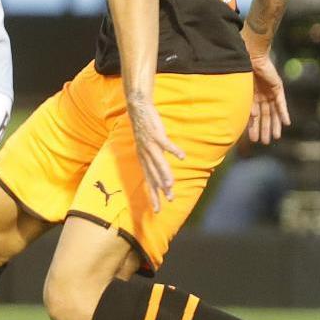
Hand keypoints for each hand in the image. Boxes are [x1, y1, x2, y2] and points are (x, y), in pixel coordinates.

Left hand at [128, 97, 184, 212]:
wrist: (138, 110)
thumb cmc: (144, 130)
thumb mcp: (146, 148)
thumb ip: (153, 159)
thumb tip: (160, 171)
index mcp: (143, 159)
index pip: (149, 180)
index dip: (153, 194)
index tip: (157, 209)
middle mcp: (145, 155)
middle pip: (153, 175)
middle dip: (160, 189)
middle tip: (167, 201)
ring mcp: (150, 145)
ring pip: (159, 163)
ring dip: (165, 175)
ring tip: (170, 186)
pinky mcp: (156, 135)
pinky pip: (166, 144)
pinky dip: (174, 151)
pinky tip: (182, 157)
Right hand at [247, 53, 290, 143]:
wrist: (250, 57)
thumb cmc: (241, 71)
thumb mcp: (240, 90)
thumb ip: (245, 103)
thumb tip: (250, 117)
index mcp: (250, 97)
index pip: (253, 116)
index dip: (253, 128)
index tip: (252, 140)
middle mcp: (261, 96)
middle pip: (264, 116)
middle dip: (264, 129)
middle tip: (264, 142)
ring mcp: (270, 92)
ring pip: (273, 112)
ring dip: (274, 124)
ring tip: (275, 137)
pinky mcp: (277, 88)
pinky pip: (281, 103)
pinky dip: (283, 113)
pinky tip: (286, 123)